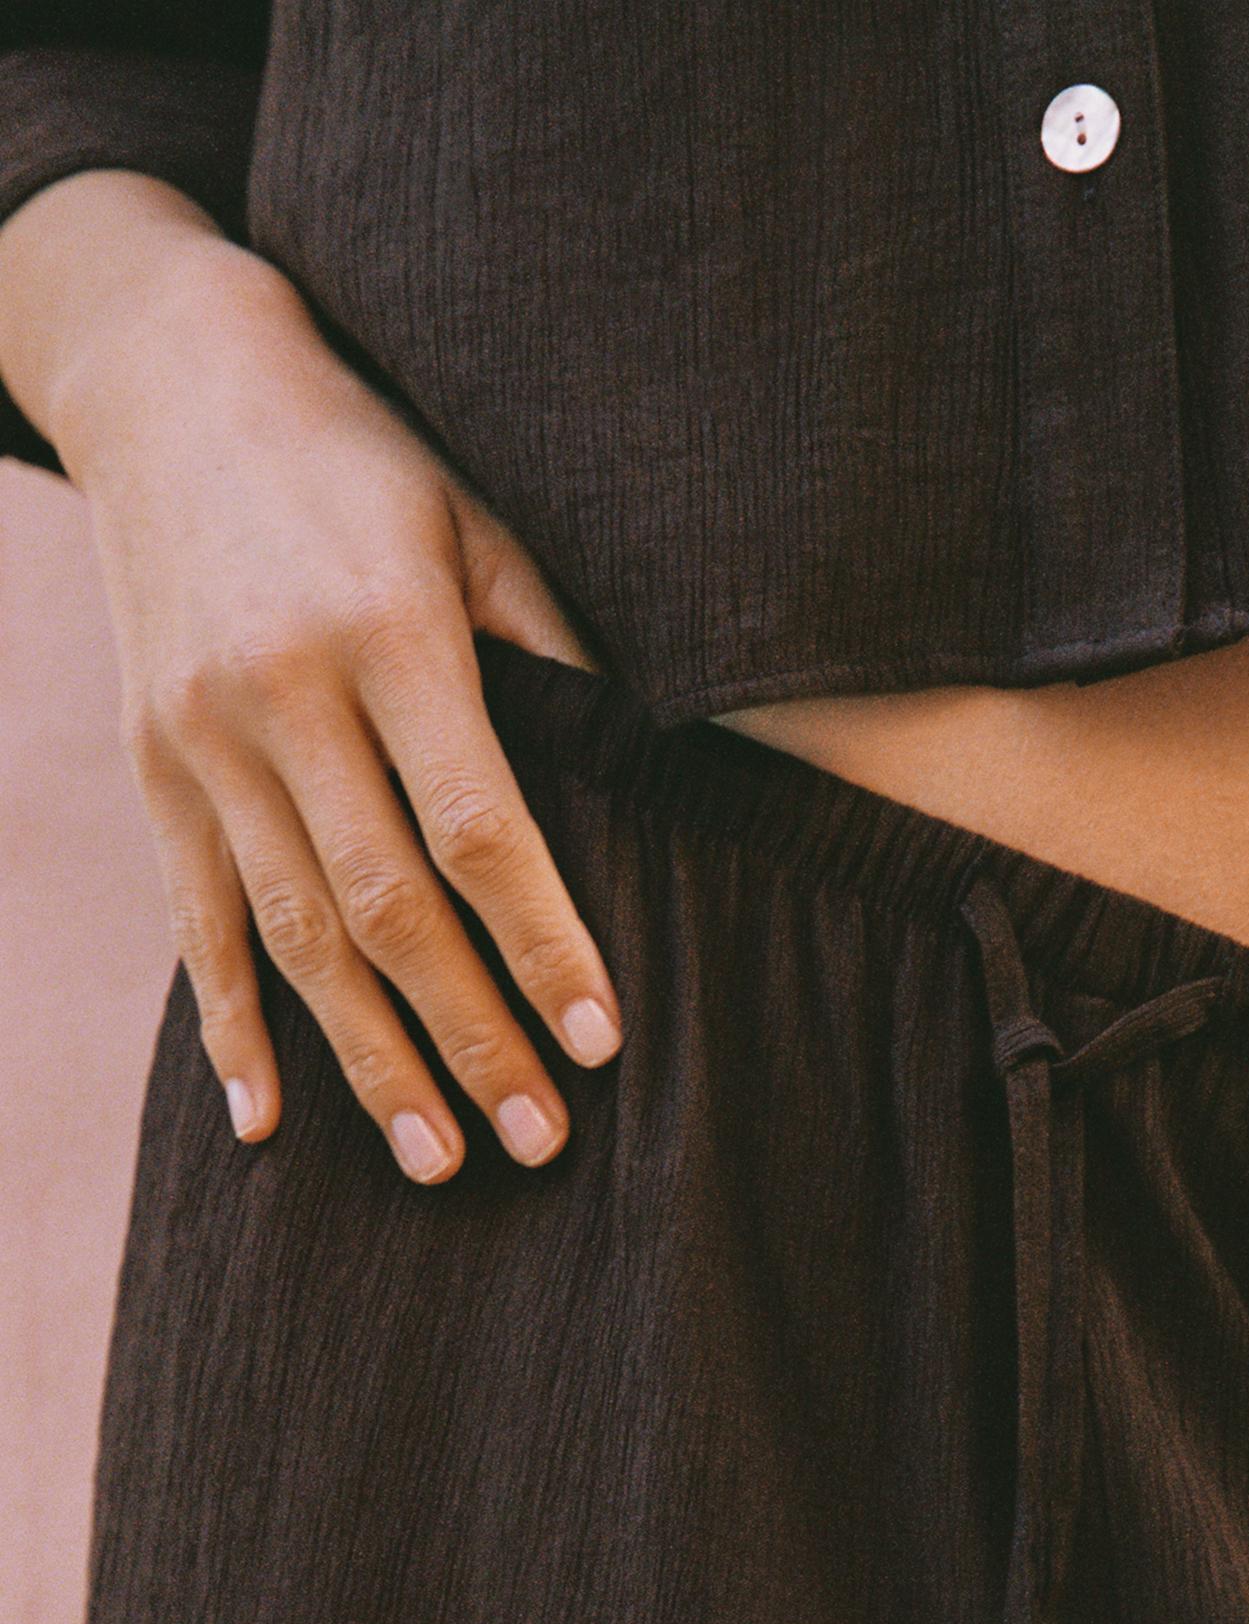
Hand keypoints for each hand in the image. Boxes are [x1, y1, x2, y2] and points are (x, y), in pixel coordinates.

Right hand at [42, 194, 619, 1179]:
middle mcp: (284, 696)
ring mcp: (204, 741)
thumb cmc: (363, 463)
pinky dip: (229, 1029)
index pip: (481, 828)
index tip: (602, 1039)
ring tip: (438, 1161)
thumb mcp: (474, 525)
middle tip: (540, 1142)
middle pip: (389, 909)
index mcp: (387, 633)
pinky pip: (195, 923)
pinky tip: (266, 1121)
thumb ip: (550, 656)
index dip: (543, 943)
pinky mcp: (151, 767)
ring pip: (297, 939)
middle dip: (470, 1037)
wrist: (170, 382)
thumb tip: (642, 789)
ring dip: (369, 1063)